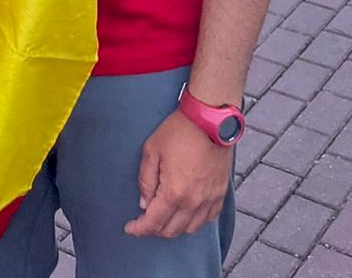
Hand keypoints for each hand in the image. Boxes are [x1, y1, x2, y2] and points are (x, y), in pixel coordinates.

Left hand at [125, 109, 231, 238]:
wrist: (210, 120)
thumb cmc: (179, 131)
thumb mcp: (152, 150)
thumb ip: (145, 180)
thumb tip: (144, 203)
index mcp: (174, 192)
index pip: (153, 222)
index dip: (139, 229)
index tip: (130, 228)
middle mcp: (193, 202)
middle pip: (171, 231)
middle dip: (154, 229)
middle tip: (144, 220)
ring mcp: (209, 200)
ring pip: (190, 229)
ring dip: (174, 228)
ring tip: (164, 218)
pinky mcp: (220, 194)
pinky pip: (207, 220)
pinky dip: (194, 222)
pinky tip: (186, 213)